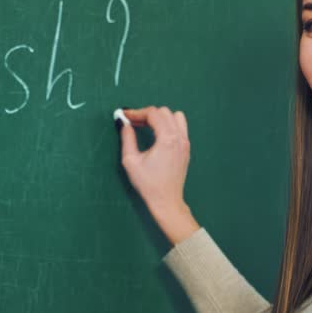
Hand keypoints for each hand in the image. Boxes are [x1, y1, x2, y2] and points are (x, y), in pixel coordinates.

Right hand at [117, 106, 199, 244]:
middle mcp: (179, 138)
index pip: (153, 114)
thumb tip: (125, 124)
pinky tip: (158, 134)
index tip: (125, 116)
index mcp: (167, 139)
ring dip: (160, 117)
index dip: (137, 112)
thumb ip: (127, 138)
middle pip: (164, 112)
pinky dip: (169, 124)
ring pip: (175, 116)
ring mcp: (185, 143)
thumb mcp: (131, 161)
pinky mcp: (186, 148)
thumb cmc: (148, 183)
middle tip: (133, 122)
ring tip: (146, 126)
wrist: (166, 201)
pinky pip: (180, 127)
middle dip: (147, 114)